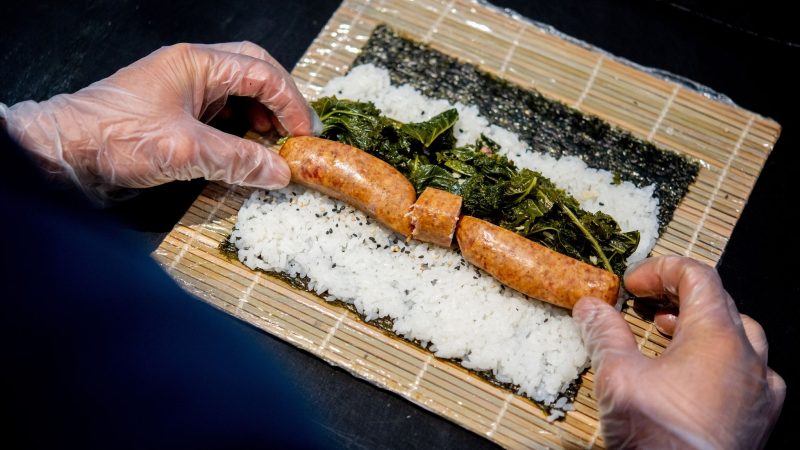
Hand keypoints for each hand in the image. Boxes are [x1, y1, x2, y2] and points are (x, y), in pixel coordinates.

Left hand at [1, 42, 320, 200]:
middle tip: (295, 133)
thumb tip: (279, 172)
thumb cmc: (115, 138)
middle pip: (254, 72)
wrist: (66, 151)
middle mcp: (193, 68)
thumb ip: (238, 160)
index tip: (303, 135)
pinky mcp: (175, 109)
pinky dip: (239, 128)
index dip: (290, 103)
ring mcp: (183, 87)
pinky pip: (220, 111)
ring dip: (260, 115)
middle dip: (280, 102)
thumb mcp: (185, 151)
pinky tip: (245, 148)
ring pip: (238, 91)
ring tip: (272, 144)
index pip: (262, 73)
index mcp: (197, 63)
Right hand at [573, 256, 784, 448]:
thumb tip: (590, 306)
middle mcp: (748, 358)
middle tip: (643, 304)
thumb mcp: (617, 377)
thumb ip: (604, 333)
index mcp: (718, 337)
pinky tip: (697, 376)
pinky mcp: (760, 418)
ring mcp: (760, 390)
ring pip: (740, 336)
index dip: (661, 270)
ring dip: (702, 326)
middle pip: (719, 303)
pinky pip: (751, 373)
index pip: (698, 276)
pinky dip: (723, 360)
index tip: (631, 284)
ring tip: (668, 334)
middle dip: (677, 295)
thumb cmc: (657, 437)